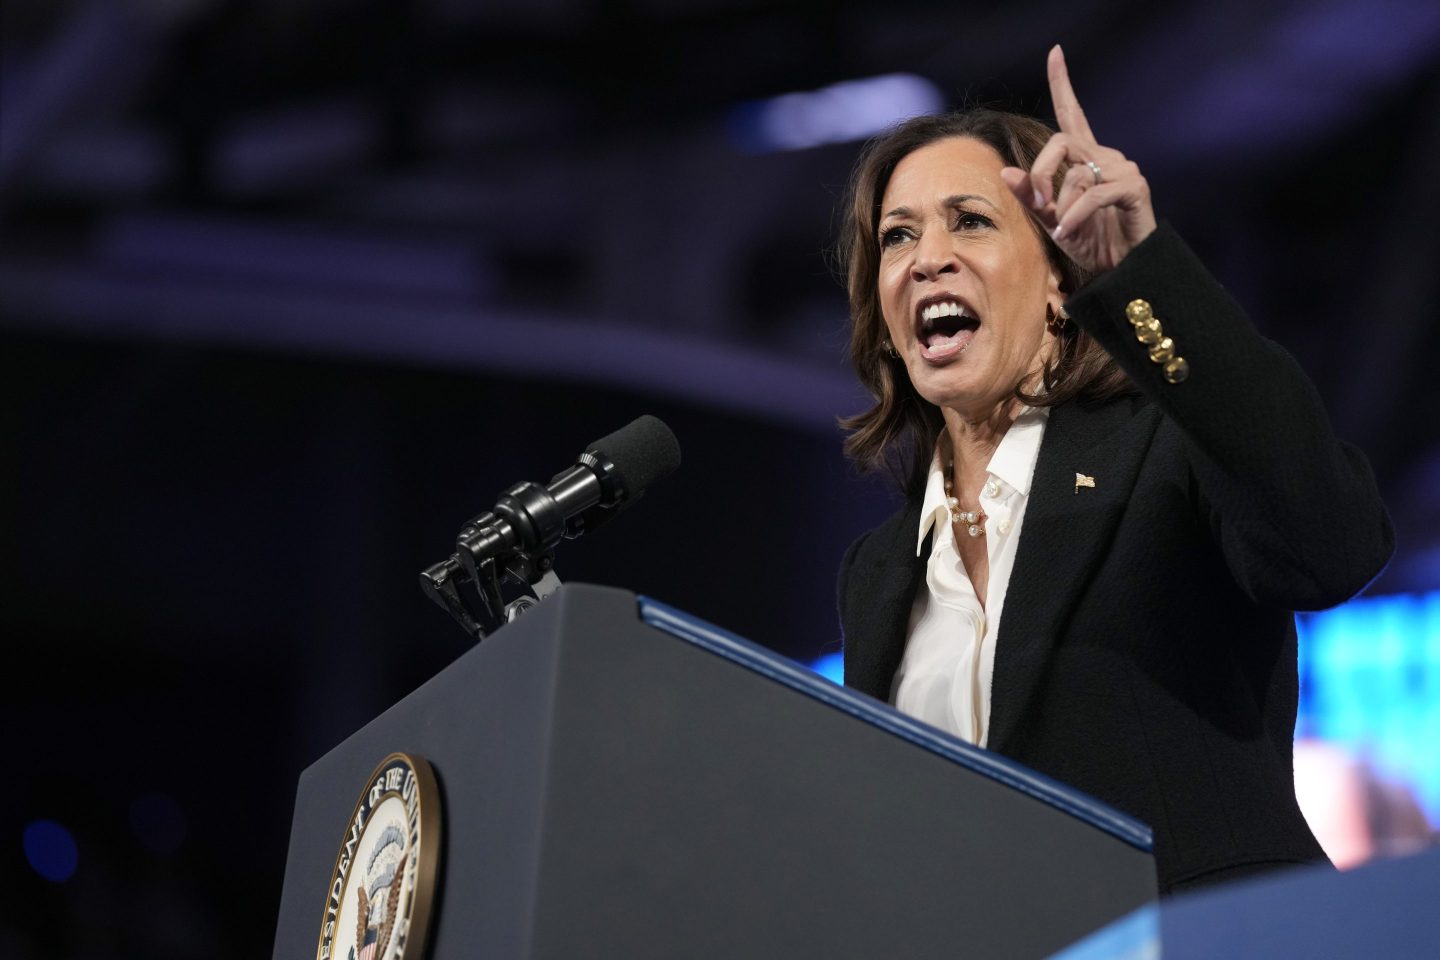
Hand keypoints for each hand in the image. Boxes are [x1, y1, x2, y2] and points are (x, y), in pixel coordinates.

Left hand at [1000, 45, 1156, 274]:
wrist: (1121, 270)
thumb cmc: (1088, 241)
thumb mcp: (1050, 219)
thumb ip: (1030, 195)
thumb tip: (1004, 171)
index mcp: (1085, 158)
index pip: (1072, 113)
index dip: (1063, 83)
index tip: (1055, 53)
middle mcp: (1105, 155)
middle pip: (1061, 141)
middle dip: (1041, 172)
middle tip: (1039, 203)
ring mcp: (1122, 168)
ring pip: (1076, 173)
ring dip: (1060, 206)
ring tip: (1063, 229)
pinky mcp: (1133, 187)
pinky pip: (1093, 194)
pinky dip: (1074, 215)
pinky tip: (1067, 233)